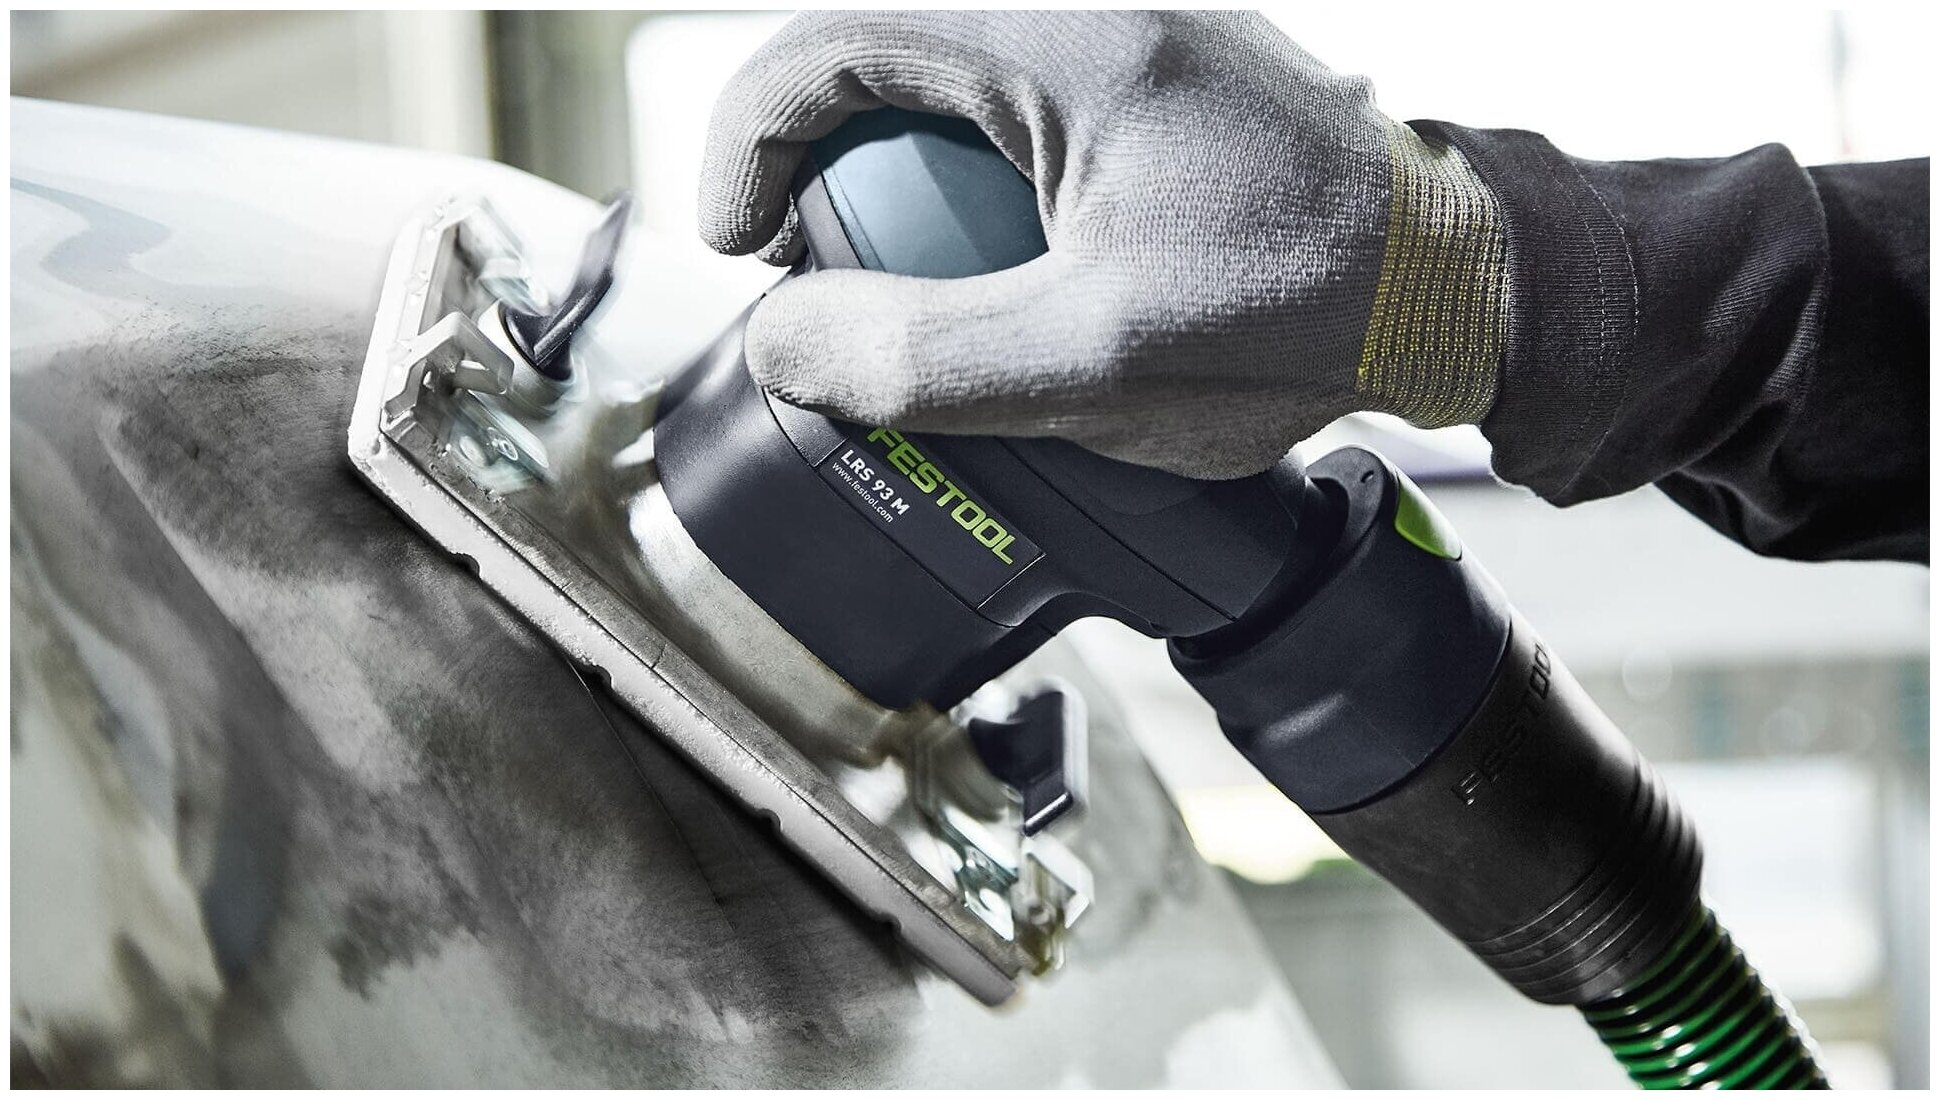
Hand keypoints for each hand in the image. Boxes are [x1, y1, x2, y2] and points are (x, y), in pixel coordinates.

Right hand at [700, 11, 1506, 478]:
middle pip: (878, 60)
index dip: (748, 143)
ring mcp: (1127, 45)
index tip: (742, 248)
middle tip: (812, 282)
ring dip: (891, 188)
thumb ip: (923, 358)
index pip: (831, 45)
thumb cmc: (1304, 315)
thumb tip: (782, 342)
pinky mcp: (1157, 93)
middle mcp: (1089, 12)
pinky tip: (994, 281)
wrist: (1467, 288)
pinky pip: (1016, 123)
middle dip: (813, 170)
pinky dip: (968, 194)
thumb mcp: (1098, 361)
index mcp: (1062, 39)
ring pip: (945, 94)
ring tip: (896, 296)